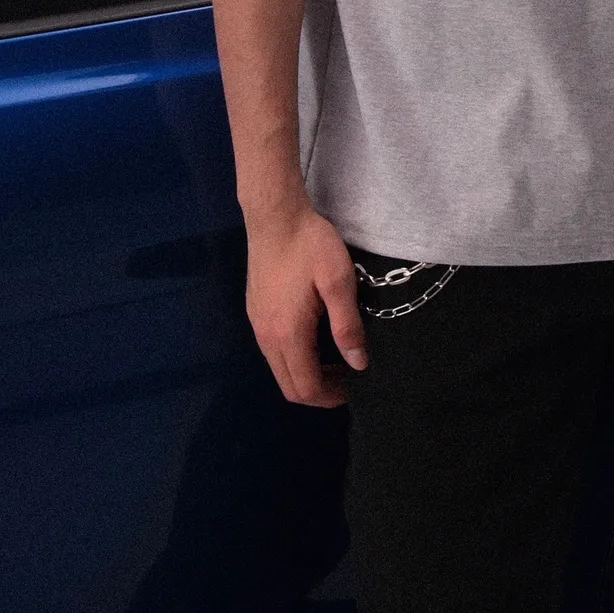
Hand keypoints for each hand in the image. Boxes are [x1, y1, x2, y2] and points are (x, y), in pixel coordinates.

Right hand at [244, 202, 367, 404]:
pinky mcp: (255, 312)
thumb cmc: (310, 245)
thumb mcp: (338, 281)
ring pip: (279, 370)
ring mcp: (257, 325)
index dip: (331, 396)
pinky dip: (294, 358)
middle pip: (289, 386)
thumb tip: (358, 363)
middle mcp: (267, 337)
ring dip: (305, 375)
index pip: (306, 387)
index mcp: (288, 334)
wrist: (275, 216)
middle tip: (346, 377)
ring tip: (334, 359)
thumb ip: (347, 325)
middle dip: (318, 391)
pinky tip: (314, 339)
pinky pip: (273, 352)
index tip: (353, 386)